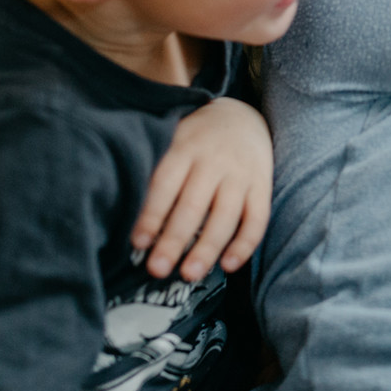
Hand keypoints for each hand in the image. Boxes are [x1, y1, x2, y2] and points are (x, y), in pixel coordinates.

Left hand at [132, 97, 271, 281]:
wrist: (244, 116)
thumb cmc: (198, 138)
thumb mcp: (174, 138)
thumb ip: (159, 168)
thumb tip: (128, 210)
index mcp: (186, 147)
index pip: (165, 185)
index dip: (151, 215)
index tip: (138, 243)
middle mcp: (214, 161)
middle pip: (192, 206)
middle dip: (174, 240)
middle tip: (158, 269)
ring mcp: (241, 174)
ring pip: (225, 216)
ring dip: (207, 248)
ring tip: (189, 274)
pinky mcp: (262, 186)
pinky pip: (257, 219)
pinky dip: (244, 244)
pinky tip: (228, 265)